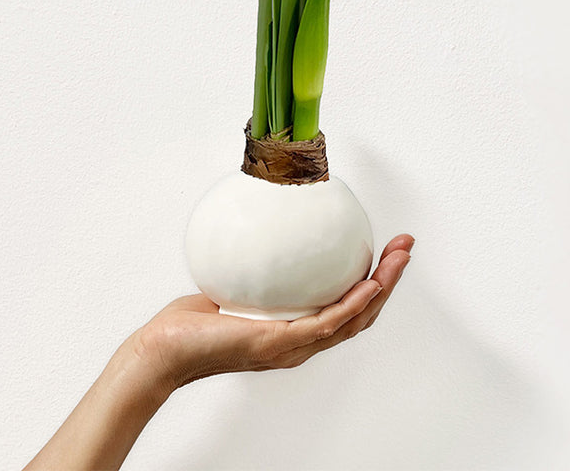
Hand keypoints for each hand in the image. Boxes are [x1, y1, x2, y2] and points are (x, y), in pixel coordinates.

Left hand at [132, 234, 413, 390]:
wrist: (163, 352)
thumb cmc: (190, 323)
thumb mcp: (232, 280)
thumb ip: (255, 260)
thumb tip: (265, 218)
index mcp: (294, 330)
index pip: (344, 307)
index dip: (372, 281)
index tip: (387, 248)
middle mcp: (299, 343)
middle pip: (359, 314)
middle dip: (389, 280)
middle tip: (406, 247)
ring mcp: (291, 348)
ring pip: (352, 319)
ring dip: (382, 288)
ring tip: (398, 259)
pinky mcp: (277, 346)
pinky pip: (324, 324)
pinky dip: (352, 305)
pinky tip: (368, 285)